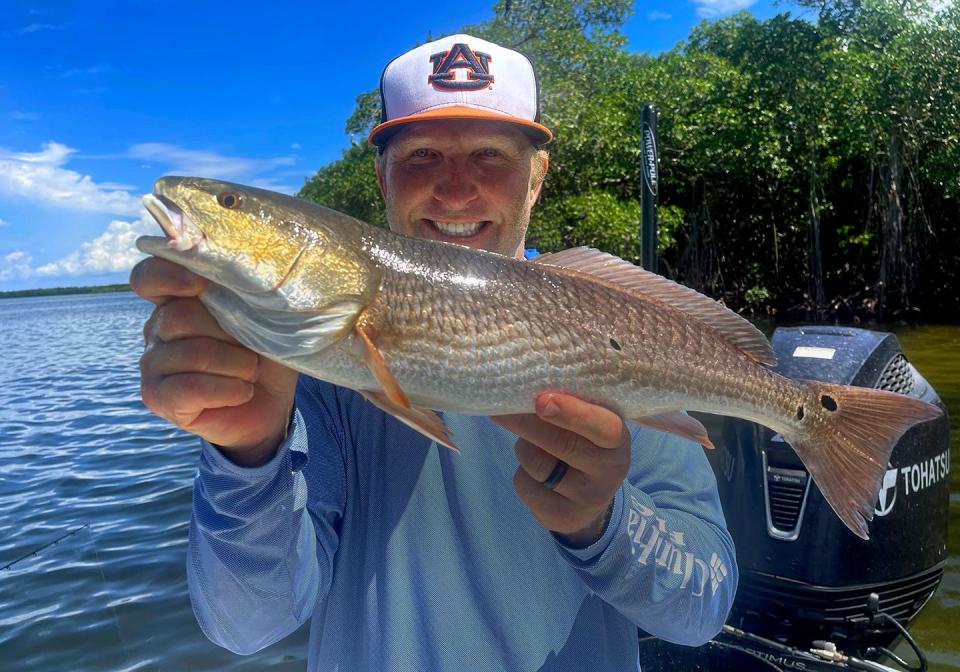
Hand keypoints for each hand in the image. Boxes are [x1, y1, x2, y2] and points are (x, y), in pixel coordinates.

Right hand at [131, 256, 298, 466]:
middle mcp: (157, 327)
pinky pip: (189, 388)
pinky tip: (242, 391)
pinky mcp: (155, 396)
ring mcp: (152, 363)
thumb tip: (237, 268)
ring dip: (236, 365)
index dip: (168, 275)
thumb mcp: (265, 316)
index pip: (149, 276)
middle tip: (254, 348)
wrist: (270, 404)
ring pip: (192, 353)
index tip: (200, 284)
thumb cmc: (265, 352)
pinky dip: (227, 390)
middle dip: (230, 334)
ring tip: (251, 372)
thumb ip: (243, 291)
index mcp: (178, 299)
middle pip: (181, 316)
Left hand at [492, 393, 630, 546]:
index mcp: (618, 440)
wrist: (590, 496)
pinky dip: (522, 472)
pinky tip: (533, 471)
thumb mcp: (590, 423)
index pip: (603, 428)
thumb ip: (570, 406)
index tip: (542, 400)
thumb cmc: (583, 442)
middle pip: (562, 444)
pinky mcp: (561, 517)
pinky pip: (525, 485)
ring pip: (537, 463)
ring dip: (524, 447)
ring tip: (531, 442)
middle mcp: (609, 472)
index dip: (572, 413)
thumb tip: (526, 387)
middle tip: (502, 406)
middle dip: (527, 422)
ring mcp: (587, 499)